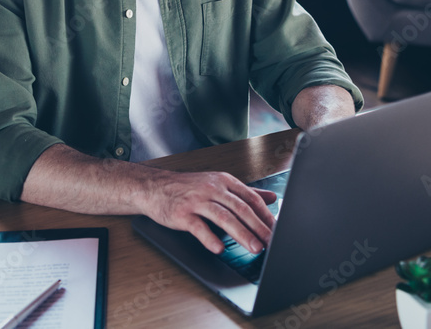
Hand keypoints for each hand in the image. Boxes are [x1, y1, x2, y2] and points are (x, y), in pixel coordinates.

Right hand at [142, 170, 276, 254]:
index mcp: (224, 181)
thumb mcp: (218, 184)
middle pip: (241, 209)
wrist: (154, 187)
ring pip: (224, 218)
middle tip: (270, 242)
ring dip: (242, 234)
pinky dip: (210, 238)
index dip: (266, 215)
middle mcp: (212, 189)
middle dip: (258, 227)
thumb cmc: (187, 187)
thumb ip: (245, 192)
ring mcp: (197, 201)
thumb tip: (272, 197)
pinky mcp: (182, 214)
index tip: (277, 230)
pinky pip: (198, 227)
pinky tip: (219, 248)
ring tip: (254, 248)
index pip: (251, 198)